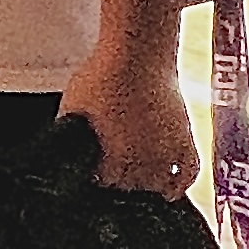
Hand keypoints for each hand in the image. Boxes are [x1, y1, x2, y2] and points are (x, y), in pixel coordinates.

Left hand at [61, 57, 201, 198]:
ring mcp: (169, 152)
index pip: (104, 185)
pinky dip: (179, 185)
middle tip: (110, 174)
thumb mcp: (71, 109)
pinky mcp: (186, 140)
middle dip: (119, 184)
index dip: (96, 179)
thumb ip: (68, 136)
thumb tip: (60, 150)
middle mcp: (144, 161)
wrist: (138, 57)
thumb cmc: (101, 78)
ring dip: (146, 187)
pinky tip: (169, 191)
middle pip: (132, 189)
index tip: (91, 174)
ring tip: (134, 183)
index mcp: (113, 157)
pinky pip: (188, 174)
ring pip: (159, 187)